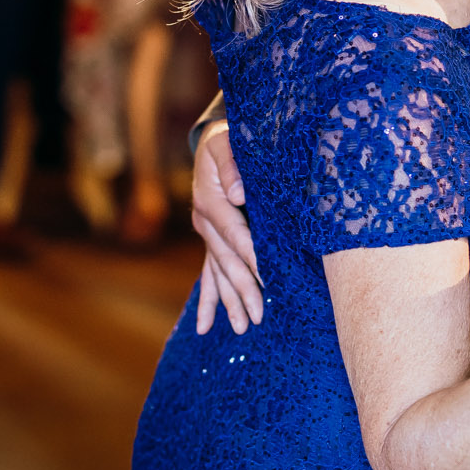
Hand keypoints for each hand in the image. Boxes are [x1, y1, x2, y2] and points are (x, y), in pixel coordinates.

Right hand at [191, 124, 263, 333]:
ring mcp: (206, 235)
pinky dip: (207, 301)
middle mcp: (204, 222)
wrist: (212, 144)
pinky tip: (204, 326)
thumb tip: (240, 194)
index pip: (234, 233)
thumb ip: (232, 165)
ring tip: (243, 328)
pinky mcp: (210, 242)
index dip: (250, 255)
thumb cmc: (227, 142)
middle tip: (259, 315)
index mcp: (210, 200)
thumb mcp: (226, 143)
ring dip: (229, 301)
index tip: (266, 276)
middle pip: (227, 261)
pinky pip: (207, 275)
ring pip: (218, 273)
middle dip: (243, 289)